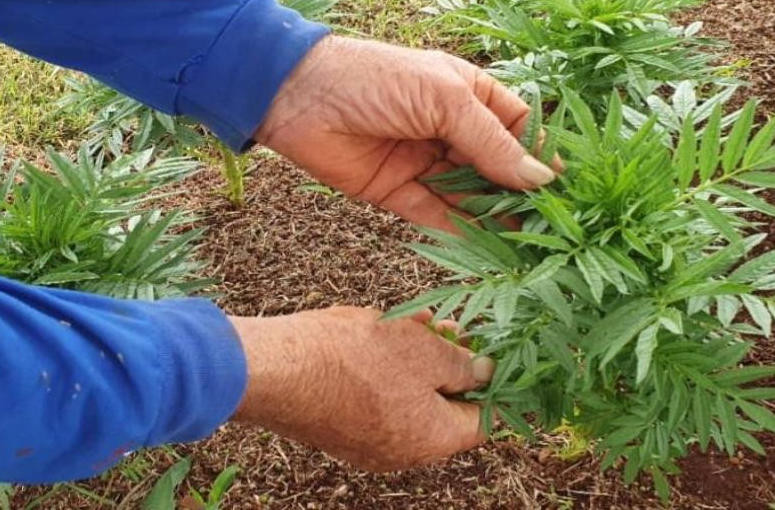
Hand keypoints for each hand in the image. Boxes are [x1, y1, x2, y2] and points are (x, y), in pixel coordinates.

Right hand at [229, 306, 494, 471]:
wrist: (277, 369)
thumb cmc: (356, 359)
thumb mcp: (424, 350)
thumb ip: (462, 365)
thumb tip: (485, 373)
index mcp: (432, 440)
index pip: (483, 420)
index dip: (496, 384)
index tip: (498, 354)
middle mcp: (402, 452)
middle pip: (443, 410)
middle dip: (451, 365)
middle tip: (454, 326)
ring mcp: (366, 444)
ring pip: (409, 401)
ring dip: (419, 362)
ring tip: (418, 321)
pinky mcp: (338, 427)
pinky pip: (377, 401)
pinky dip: (388, 371)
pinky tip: (384, 334)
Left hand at [256, 36, 556, 231]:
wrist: (298, 98)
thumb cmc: (375, 79)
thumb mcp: (443, 99)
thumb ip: (490, 141)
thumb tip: (540, 179)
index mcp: (469, 96)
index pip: (520, 129)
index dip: (543, 157)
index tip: (571, 189)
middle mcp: (452, 130)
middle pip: (499, 169)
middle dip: (525, 196)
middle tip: (559, 228)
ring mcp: (427, 163)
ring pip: (473, 198)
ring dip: (499, 220)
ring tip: (534, 248)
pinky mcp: (400, 194)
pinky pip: (439, 219)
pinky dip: (463, 236)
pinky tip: (492, 253)